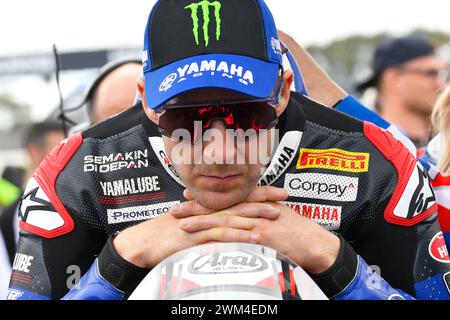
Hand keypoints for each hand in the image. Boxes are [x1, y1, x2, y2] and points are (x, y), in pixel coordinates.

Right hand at [113, 186, 286, 267]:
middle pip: (241, 201)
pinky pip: (222, 235)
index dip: (260, 192)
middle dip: (265, 197)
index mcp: (211, 206)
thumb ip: (212, 221)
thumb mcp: (194, 223)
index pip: (239, 195)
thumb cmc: (169, 233)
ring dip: (257, 214)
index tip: (279, 191)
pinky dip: (240, 235)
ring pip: (235, 215)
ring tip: (276, 214)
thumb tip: (230, 223)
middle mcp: (210, 210)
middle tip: (285, 195)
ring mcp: (205, 222)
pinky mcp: (198, 235)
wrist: (147, 241)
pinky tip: (255, 236)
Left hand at [175, 186, 339, 273]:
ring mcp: (258, 223)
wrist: (316, 243)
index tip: (186, 197)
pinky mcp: (263, 238)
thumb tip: (241, 210)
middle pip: (220, 207)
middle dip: (197, 208)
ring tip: (183, 224)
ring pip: (225, 220)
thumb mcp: (277, 213)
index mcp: (256, 202)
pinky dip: (221, 239)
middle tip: (176, 209)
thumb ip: (258, 209)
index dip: (205, 198)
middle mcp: (255, 210)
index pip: (226, 198)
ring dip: (202, 222)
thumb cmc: (298, 229)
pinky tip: (205, 242)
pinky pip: (238, 238)